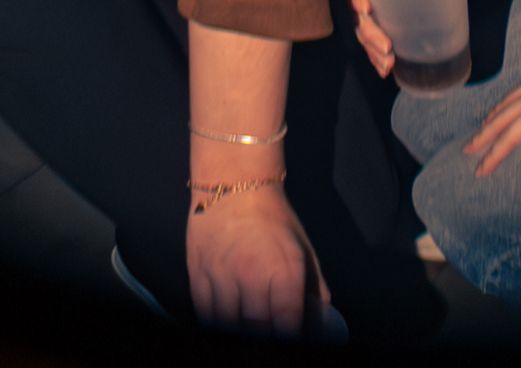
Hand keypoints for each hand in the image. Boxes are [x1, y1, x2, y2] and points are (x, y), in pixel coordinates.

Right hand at [186, 180, 331, 337]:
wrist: (233, 182)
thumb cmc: (274, 218)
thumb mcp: (303, 249)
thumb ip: (314, 288)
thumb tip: (323, 322)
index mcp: (284, 268)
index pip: (288, 323)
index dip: (290, 338)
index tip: (290, 338)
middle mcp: (252, 274)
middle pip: (257, 329)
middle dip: (265, 336)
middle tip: (269, 332)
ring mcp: (222, 276)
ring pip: (229, 326)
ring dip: (240, 331)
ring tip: (248, 326)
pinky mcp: (198, 275)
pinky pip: (205, 316)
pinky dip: (216, 324)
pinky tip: (227, 321)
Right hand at [346, 0, 485, 83]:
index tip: (365, 7)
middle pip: (358, 9)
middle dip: (369, 33)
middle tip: (387, 48)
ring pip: (363, 26)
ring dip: (371, 49)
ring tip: (387, 66)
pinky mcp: (383, 12)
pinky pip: (372, 34)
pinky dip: (376, 53)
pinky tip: (386, 68)